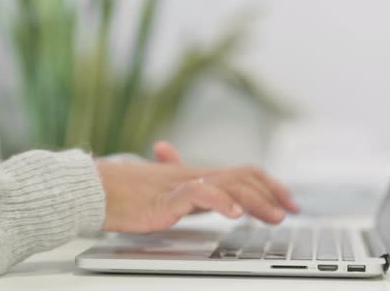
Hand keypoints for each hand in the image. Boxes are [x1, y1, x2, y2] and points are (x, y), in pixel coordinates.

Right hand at [98, 142, 299, 232]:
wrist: (98, 190)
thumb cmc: (130, 192)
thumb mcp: (171, 190)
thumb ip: (194, 191)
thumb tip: (211, 190)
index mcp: (201, 176)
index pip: (244, 172)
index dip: (270, 185)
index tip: (289, 203)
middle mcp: (197, 176)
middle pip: (243, 177)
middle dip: (272, 194)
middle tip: (290, 212)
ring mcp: (182, 186)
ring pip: (228, 185)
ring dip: (255, 200)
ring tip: (273, 216)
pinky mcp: (165, 199)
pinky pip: (198, 195)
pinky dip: (219, 202)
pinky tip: (234, 214)